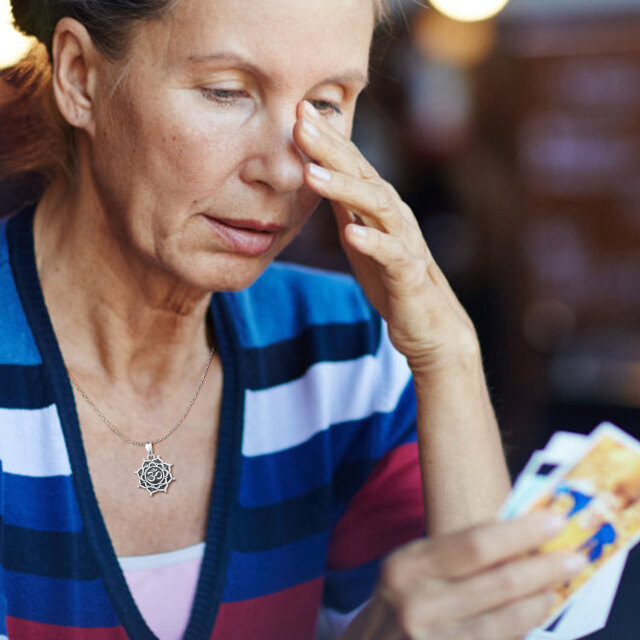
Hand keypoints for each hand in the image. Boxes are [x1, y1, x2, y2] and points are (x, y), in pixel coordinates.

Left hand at [294, 100, 476, 367]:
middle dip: (331, 148)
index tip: (297, 110)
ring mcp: (403, 240)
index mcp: (377, 203)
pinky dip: (372, 242)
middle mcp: (393, 213)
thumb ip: (343, 204)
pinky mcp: (409, 272)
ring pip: (377, 206)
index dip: (326, 137)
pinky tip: (350, 234)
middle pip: (363, 173)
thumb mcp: (359, 232)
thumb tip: (314, 171)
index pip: (350, 163)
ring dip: (345, 188)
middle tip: (299, 124)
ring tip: (311, 174)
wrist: (426, 319)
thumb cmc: (390, 274)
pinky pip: (392, 254)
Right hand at [348, 512, 586, 639]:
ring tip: (558, 588)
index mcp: (407, 565)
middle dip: (543, 568)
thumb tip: (517, 538)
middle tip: (574, 556)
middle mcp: (417, 602)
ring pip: (506, 621)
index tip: (553, 521)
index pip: (475, 543)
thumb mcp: (412, 570)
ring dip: (540, 603)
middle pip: (498, 581)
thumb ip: (454, 557)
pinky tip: (534, 618)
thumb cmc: (398, 605)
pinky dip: (522, 631)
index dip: (520, 532)